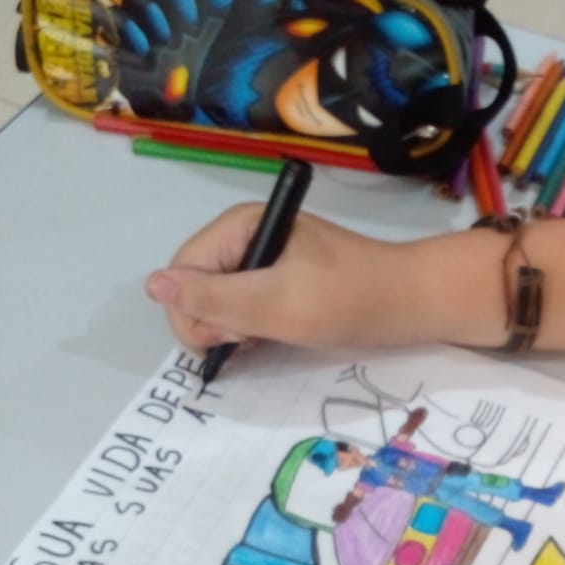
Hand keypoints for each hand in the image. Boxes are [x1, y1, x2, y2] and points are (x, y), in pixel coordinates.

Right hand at [145, 203, 403, 352]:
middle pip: (195, 286)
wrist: (412, 303)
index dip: (192, 312)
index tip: (228, 339)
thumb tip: (152, 285)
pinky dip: (250, 327)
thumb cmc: (348, 300)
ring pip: (218, 302)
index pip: (181, 272)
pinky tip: (273, 336)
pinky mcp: (279, 280)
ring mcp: (262, 258)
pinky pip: (242, 306)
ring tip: (269, 335)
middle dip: (215, 321)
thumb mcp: (276, 303)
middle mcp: (246, 235)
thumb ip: (214, 297)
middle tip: (256, 337)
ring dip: (234, 328)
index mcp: (241, 225)